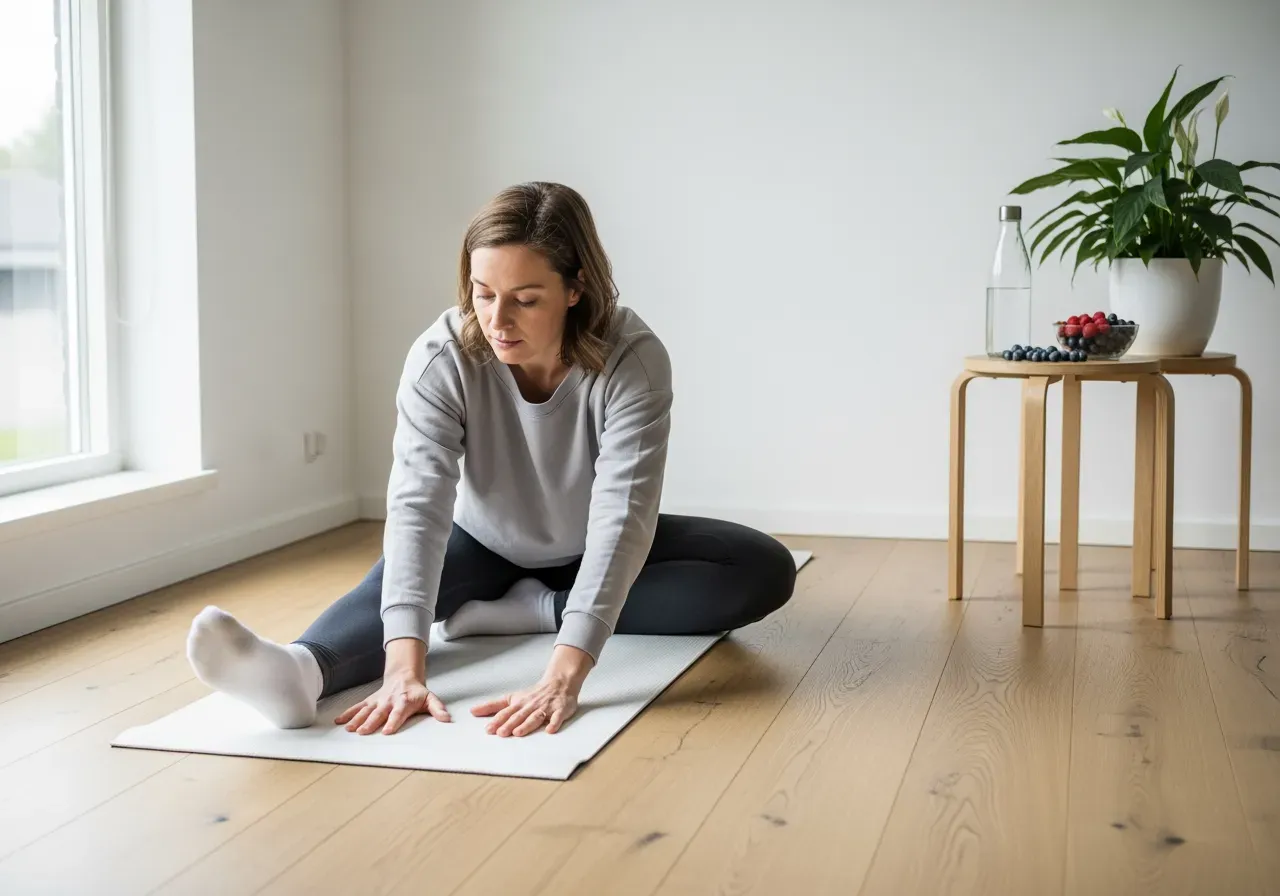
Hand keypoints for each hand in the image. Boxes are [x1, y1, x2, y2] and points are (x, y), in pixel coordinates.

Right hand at [334, 668, 450, 734]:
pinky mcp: (370, 700)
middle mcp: (389, 701)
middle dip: (371, 723)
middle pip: (379, 713)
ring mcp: (378, 701)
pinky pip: (358, 707)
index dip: (393, 721)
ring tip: (349, 729)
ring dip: (357, 719)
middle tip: (363, 732)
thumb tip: (447, 719)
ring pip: (366, 710)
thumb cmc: (417, 692)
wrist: (404, 676)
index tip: (387, 731)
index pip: (398, 713)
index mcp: (404, 702)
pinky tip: (339, 721)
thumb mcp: (430, 698)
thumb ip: (438, 709)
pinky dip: (348, 713)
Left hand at [472, 673, 580, 736]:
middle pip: (519, 715)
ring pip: (535, 716)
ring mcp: (546, 708)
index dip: (497, 720)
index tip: (488, 729)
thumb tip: (472, 711)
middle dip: (509, 724)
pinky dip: (554, 723)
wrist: (558, 683)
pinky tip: (550, 730)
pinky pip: (557, 717)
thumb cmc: (533, 695)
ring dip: (527, 724)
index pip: (506, 712)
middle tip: (501, 733)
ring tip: (518, 733)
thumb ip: (493, 706)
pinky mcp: (560, 710)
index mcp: (518, 703)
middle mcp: (530, 705)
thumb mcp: (511, 698)